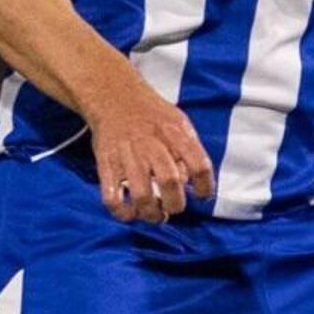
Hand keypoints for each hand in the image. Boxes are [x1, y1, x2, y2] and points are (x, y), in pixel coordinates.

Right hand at [83, 80, 212, 223]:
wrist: (114, 97)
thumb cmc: (151, 115)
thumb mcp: (179, 122)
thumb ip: (189, 150)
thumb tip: (188, 182)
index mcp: (175, 133)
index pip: (200, 165)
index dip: (206, 187)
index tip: (202, 196)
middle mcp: (152, 145)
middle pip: (170, 183)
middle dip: (176, 204)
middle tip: (174, 207)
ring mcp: (128, 156)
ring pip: (142, 196)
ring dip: (152, 214)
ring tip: (156, 216)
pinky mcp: (107, 165)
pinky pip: (112, 198)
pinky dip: (122, 213)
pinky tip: (131, 214)